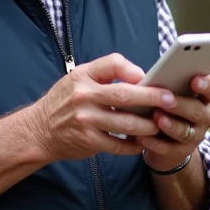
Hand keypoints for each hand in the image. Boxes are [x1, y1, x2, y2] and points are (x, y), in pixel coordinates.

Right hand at [23, 54, 177, 162]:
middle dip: (151, 98)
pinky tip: (143, 143)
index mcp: (83, 77)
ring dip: (147, 125)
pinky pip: (118, 145)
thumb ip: (105, 71)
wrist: (38, 130)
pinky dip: (133, 145)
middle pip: (125, 96)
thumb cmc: (64, 101)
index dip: (133, 69)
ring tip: (161, 124)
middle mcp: (84, 97)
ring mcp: (87, 121)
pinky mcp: (89, 141)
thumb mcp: (77, 77)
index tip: (148, 77)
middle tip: (171, 100)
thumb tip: (138, 75)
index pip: (112, 64)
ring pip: (126, 124)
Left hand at [138, 74, 209, 170]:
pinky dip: (155, 143)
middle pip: (197, 111)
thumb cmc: (165, 109)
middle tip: (167, 101)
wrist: (164, 142)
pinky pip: (169, 149)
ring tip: (156, 118)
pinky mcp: (181, 152)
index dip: (206, 84)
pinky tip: (143, 137)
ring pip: (185, 132)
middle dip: (181, 106)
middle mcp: (204, 117)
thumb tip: (148, 79)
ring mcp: (195, 136)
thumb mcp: (168, 95)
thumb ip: (164, 86)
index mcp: (203, 98)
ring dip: (170, 125)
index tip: (195, 80)